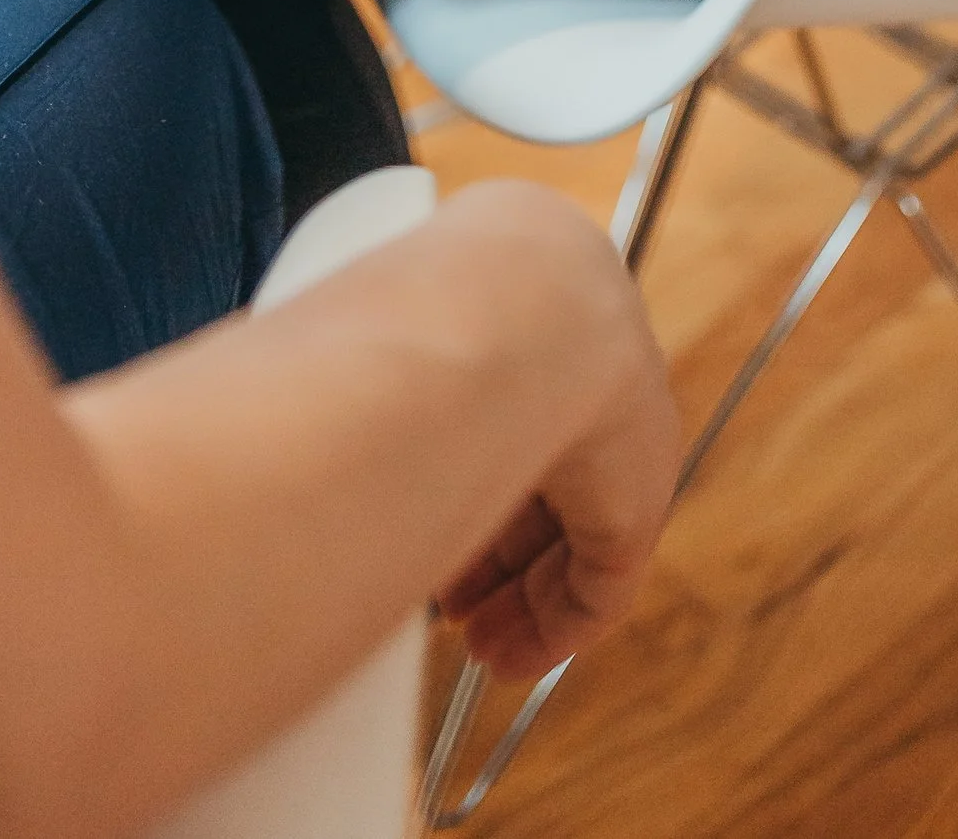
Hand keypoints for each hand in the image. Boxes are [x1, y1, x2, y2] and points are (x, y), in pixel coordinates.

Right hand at [429, 190, 681, 681]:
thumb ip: (387, 384)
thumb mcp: (414, 339)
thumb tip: (323, 419)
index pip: (514, 433)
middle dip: (492, 561)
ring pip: (570, 550)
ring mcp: (617, 452)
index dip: (468, 492)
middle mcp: (587, 398)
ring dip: (517, 605)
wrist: (524, 299)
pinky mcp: (634, 511)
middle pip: (544, 499)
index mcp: (539, 343)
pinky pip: (597, 590)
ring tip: (471, 644)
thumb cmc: (443, 297)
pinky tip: (508, 659)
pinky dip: (551, 631)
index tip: (428, 536)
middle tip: (449, 607)